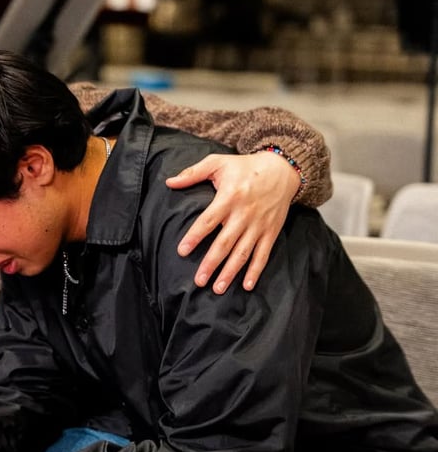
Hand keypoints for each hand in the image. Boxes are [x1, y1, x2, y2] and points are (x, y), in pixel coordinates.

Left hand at [167, 150, 299, 293]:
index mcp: (229, 197)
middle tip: (198, 281)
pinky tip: (247, 286)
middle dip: (211, 263)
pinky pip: (263, 254)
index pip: (208, 220)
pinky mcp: (271, 232)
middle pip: (225, 243)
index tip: (182, 252)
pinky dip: (256, 271)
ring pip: (243, 253)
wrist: (282, 169)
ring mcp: (259, 225)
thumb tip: (169, 182)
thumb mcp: (218, 163)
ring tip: (217, 288)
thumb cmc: (245, 167)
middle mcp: (244, 214)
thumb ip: (192, 173)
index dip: (195, 236)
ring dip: (231, 272)